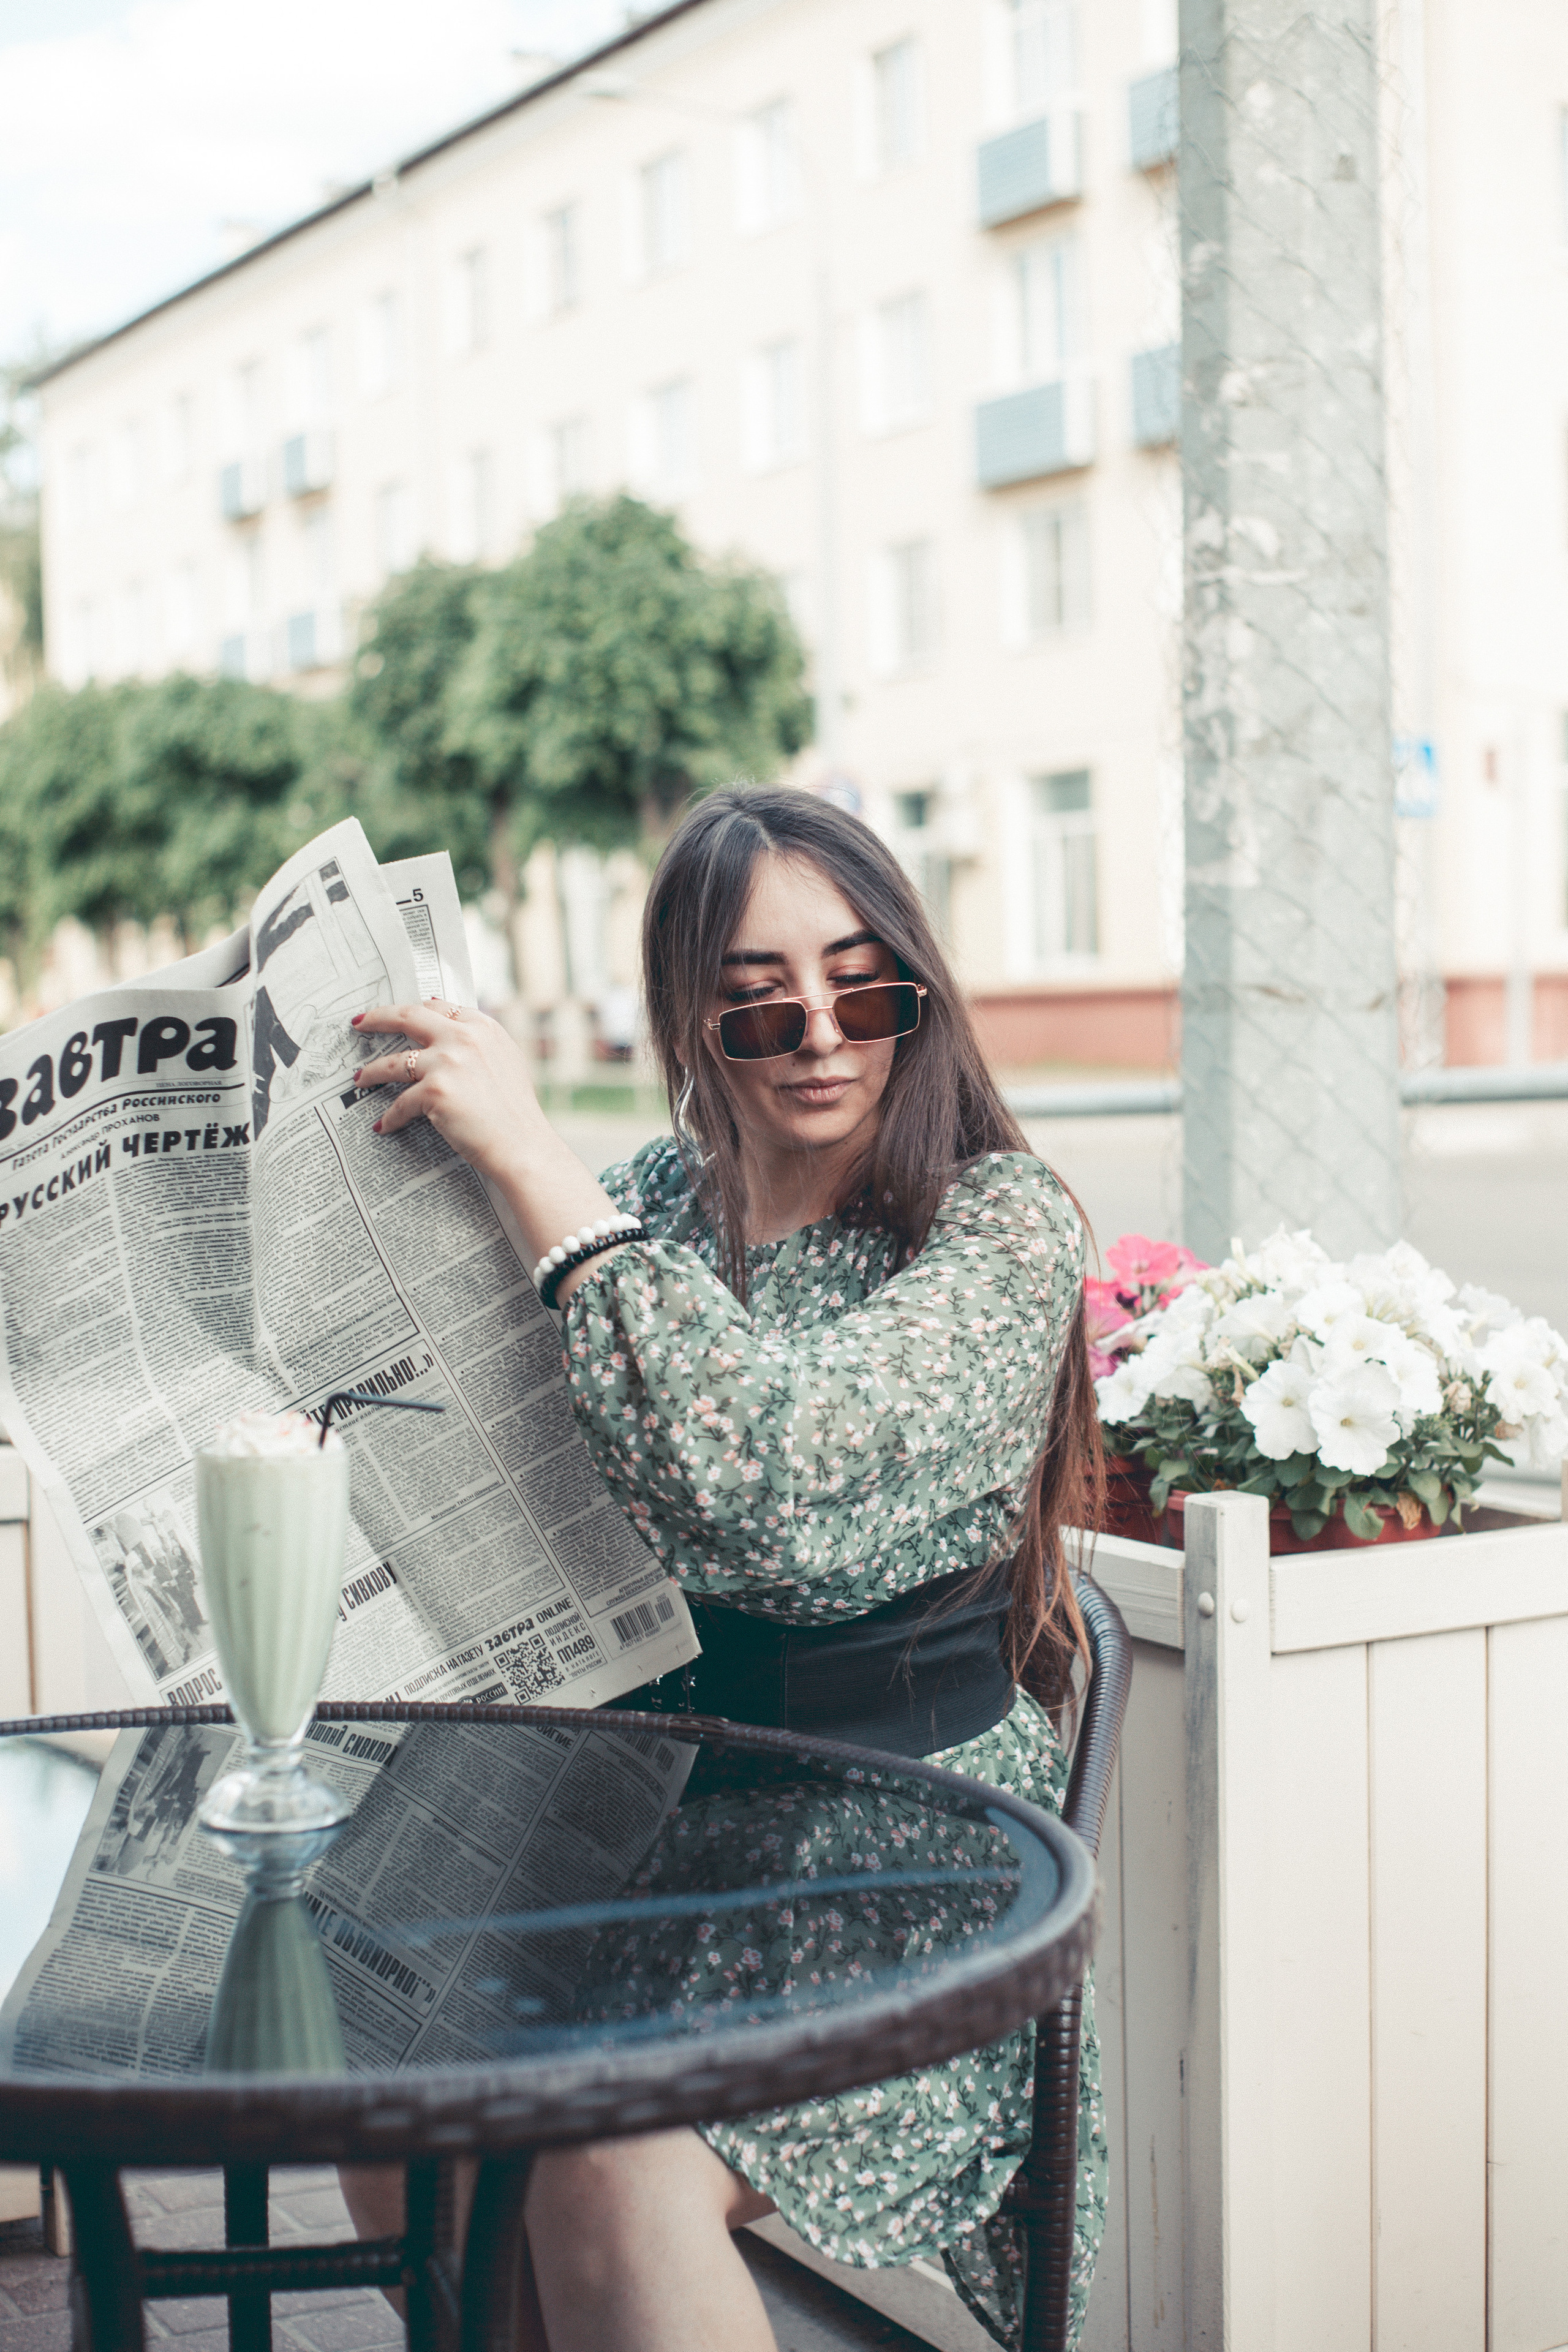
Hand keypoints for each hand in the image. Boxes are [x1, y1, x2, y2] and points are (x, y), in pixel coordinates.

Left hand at [351, 999, 629, 1294]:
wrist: (523, 1145)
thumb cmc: (516, 1113)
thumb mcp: (506, 1064)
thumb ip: (480, 1045)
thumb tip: (451, 1035)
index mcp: (483, 1027)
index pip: (440, 1007)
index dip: (415, 1008)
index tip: (397, 1012)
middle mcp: (465, 1037)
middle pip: (408, 1017)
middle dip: (377, 1017)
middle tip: (359, 1023)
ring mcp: (448, 1062)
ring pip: (394, 1062)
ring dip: (371, 1072)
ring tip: (359, 1079)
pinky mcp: (435, 1091)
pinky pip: (401, 1103)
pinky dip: (390, 1117)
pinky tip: (384, 1126)